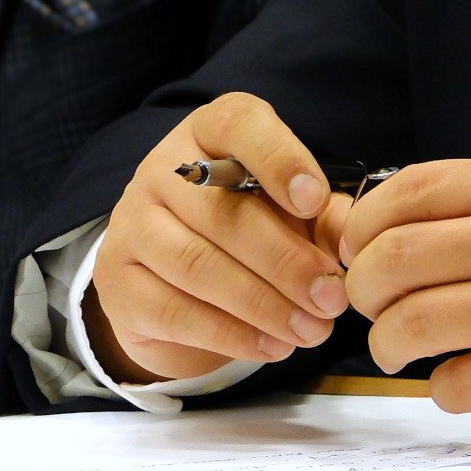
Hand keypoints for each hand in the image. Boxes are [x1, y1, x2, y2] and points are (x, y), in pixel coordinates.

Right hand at [83, 95, 353, 384]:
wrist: (173, 277)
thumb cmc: (249, 226)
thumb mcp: (293, 210)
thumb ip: (325, 217)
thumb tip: (352, 244)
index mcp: (210, 131)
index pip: (237, 124)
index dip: (279, 158)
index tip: (315, 200)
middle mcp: (162, 168)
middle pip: (222, 210)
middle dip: (286, 261)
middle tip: (331, 298)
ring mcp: (132, 224)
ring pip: (197, 265)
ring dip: (264, 305)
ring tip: (312, 330)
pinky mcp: (118, 283)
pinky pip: (175, 312)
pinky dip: (232, 335)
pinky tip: (273, 346)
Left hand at [335, 161, 470, 427]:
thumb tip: (397, 219)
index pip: (411, 190)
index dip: (364, 221)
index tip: (358, 247)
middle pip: (393, 258)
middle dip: (363, 287)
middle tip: (374, 302)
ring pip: (409, 324)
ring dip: (388, 342)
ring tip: (402, 346)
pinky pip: (452, 386)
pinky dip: (444, 388)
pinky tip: (464, 377)